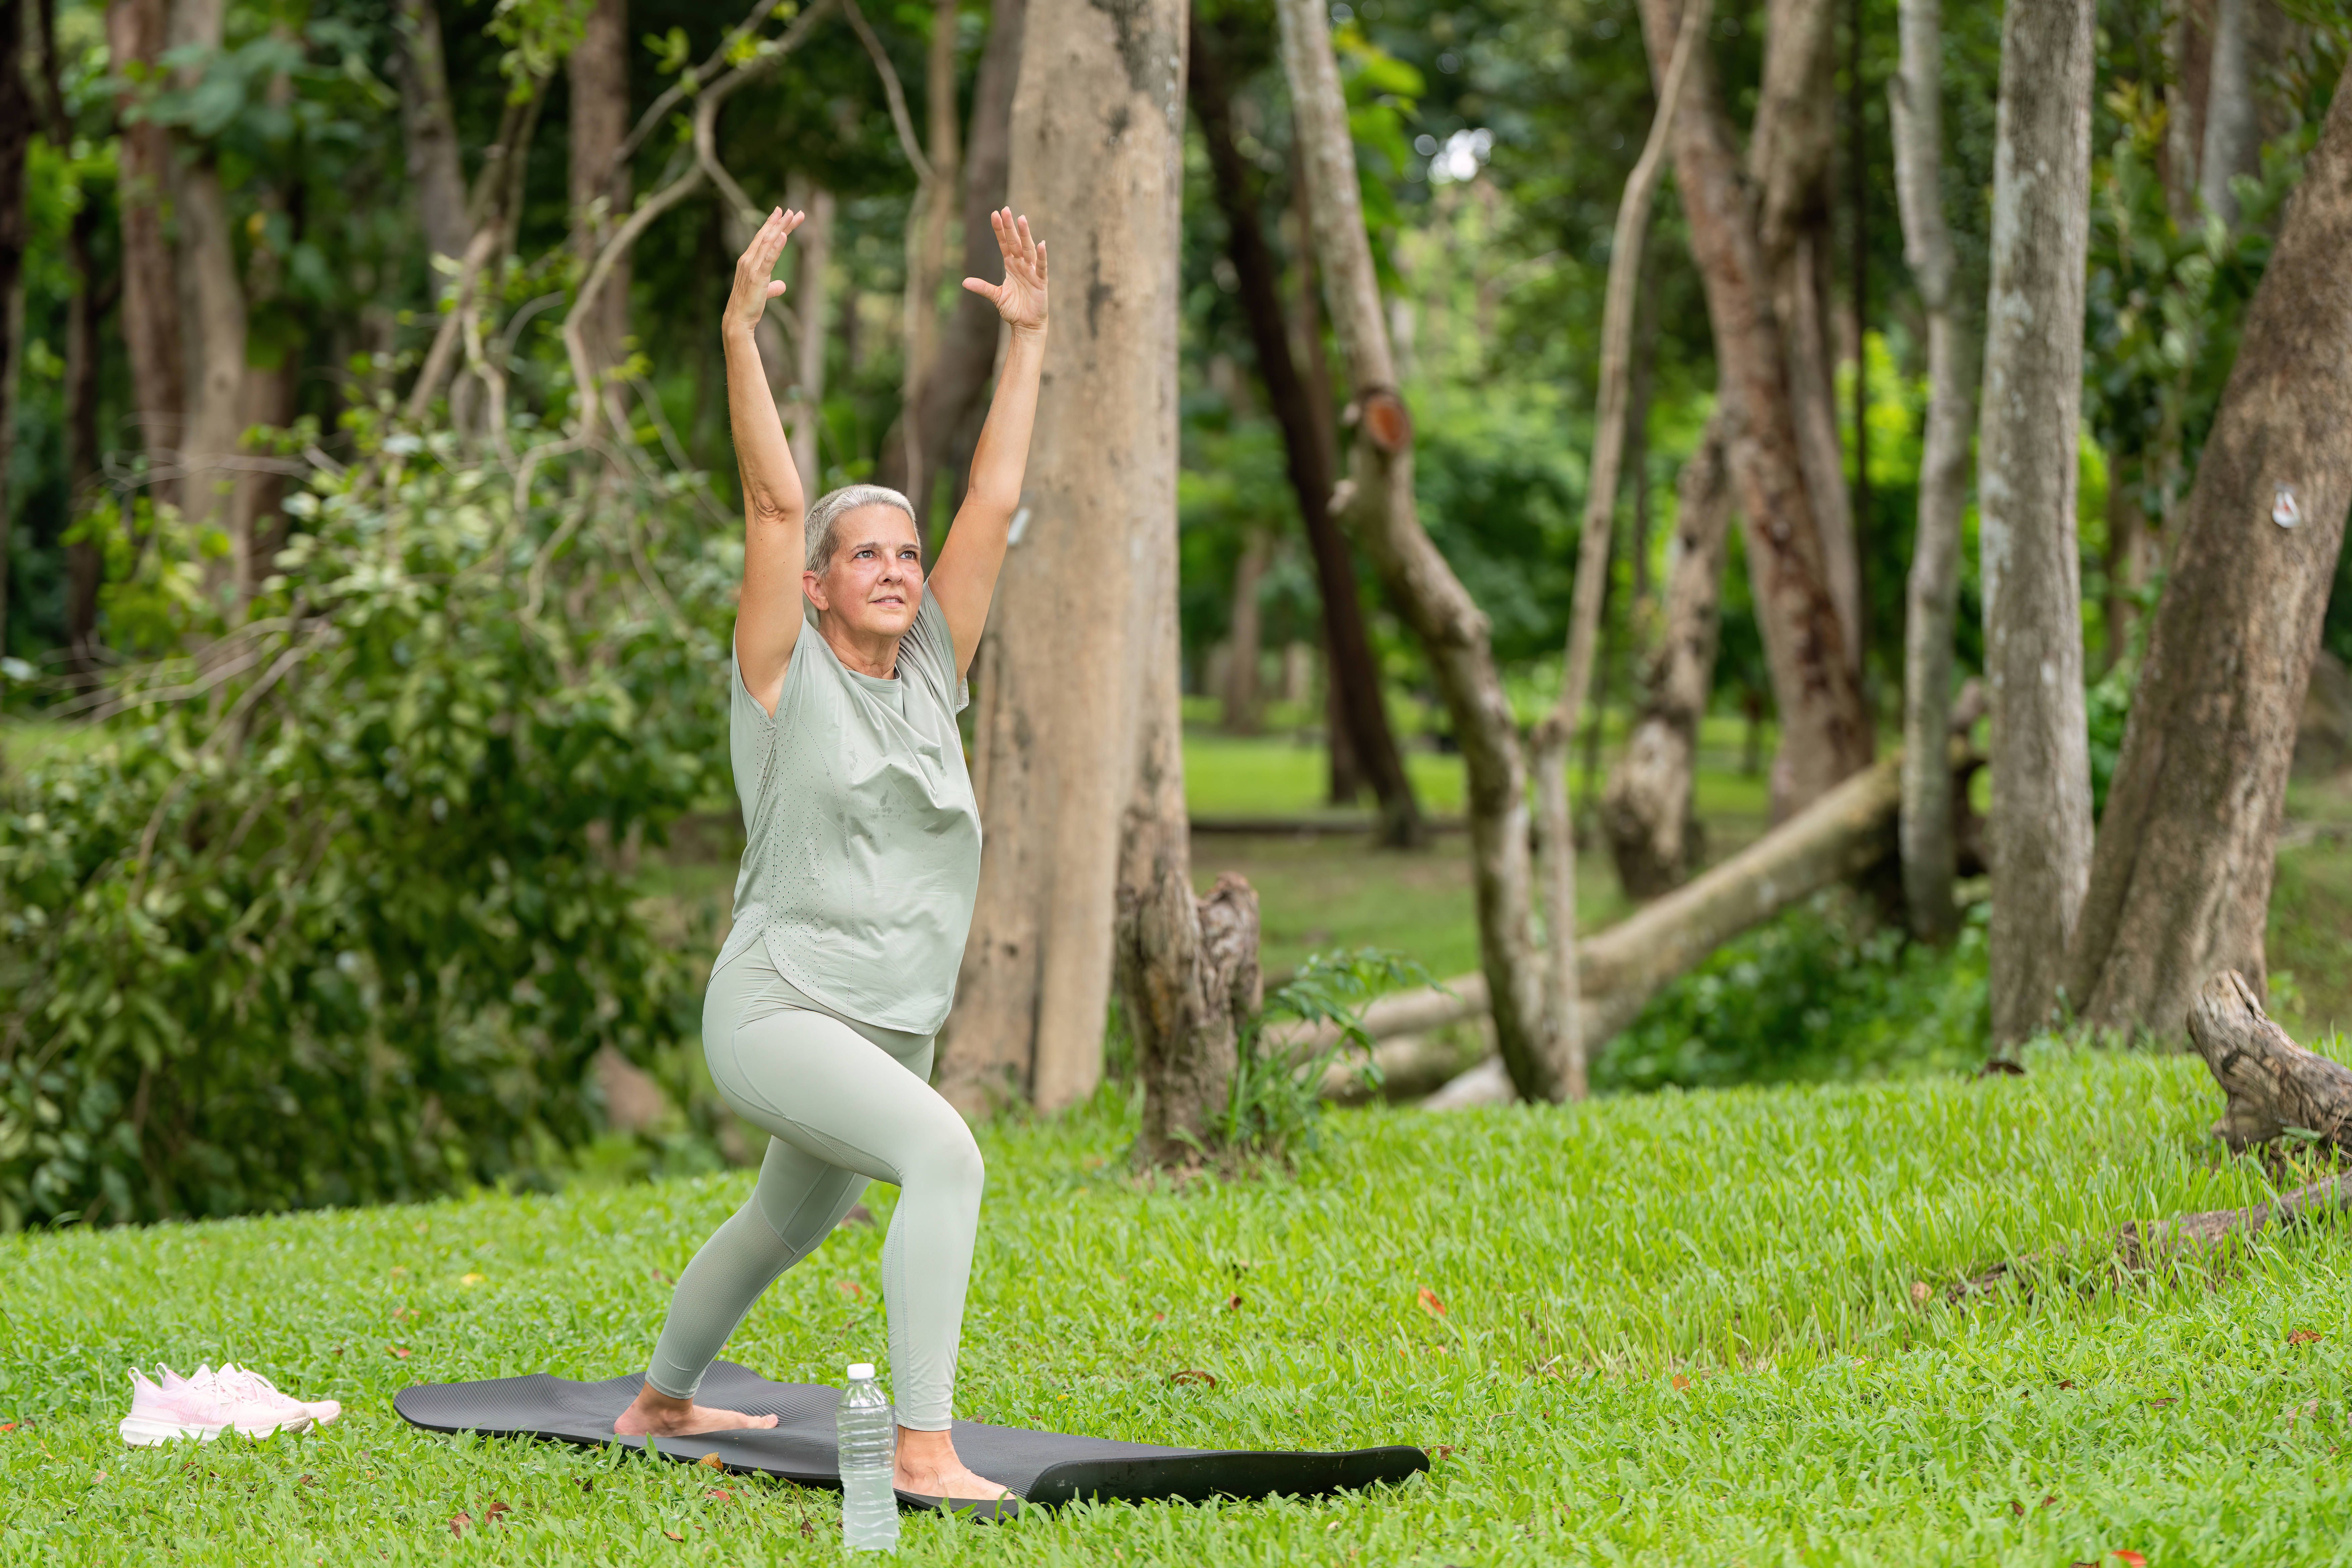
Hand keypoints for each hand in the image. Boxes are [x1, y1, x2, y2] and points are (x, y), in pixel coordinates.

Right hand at [724, 207, 804, 338]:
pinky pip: (768, 259)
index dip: (772, 224)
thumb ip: (772, 287)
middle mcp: (748, 260)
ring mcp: (752, 267)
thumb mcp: (763, 293)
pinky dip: (776, 246)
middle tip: (791, 210)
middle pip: (766, 236)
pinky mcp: (758, 277)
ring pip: (768, 243)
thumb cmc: (749, 306)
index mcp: (748, 261)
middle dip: (779, 222)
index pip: (763, 239)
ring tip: (791, 215)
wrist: (738, 320)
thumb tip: (782, 285)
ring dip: (780, 228)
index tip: (782, 213)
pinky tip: (784, 235)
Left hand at [962, 209, 1046, 334]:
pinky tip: (1041, 244)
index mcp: (1011, 265)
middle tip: (1005, 209)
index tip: (994, 213)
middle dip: (1010, 226)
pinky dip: (1041, 256)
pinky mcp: (1041, 282)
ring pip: (1028, 249)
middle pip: (1015, 242)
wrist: (1026, 325)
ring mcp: (1032, 272)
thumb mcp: (996, 296)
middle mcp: (1022, 265)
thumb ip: (982, 287)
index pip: (1004, 243)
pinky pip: (1041, 266)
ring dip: (1025, 235)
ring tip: (1022, 219)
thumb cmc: (1014, 309)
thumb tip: (964, 282)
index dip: (999, 230)